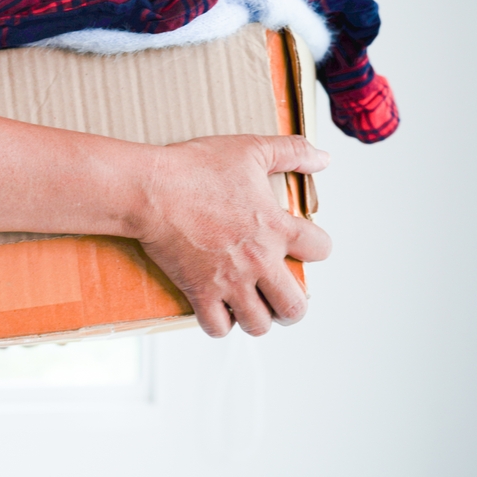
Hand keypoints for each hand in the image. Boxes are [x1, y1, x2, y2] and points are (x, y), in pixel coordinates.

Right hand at [136, 135, 331, 337]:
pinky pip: (217, 327)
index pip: (320, 250)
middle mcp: (259, 261)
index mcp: (276, 228)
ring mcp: (229, 281)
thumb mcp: (251, 149)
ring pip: (259, 324)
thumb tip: (324, 157)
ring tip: (249, 306)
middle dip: (291, 306)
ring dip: (257, 318)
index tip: (301, 246)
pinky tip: (218, 308)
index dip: (316, 248)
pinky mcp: (199, 291)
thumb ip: (292, 151)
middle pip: (295, 307)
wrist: (152, 190)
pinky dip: (219, 323)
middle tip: (279, 296)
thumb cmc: (196, 168)